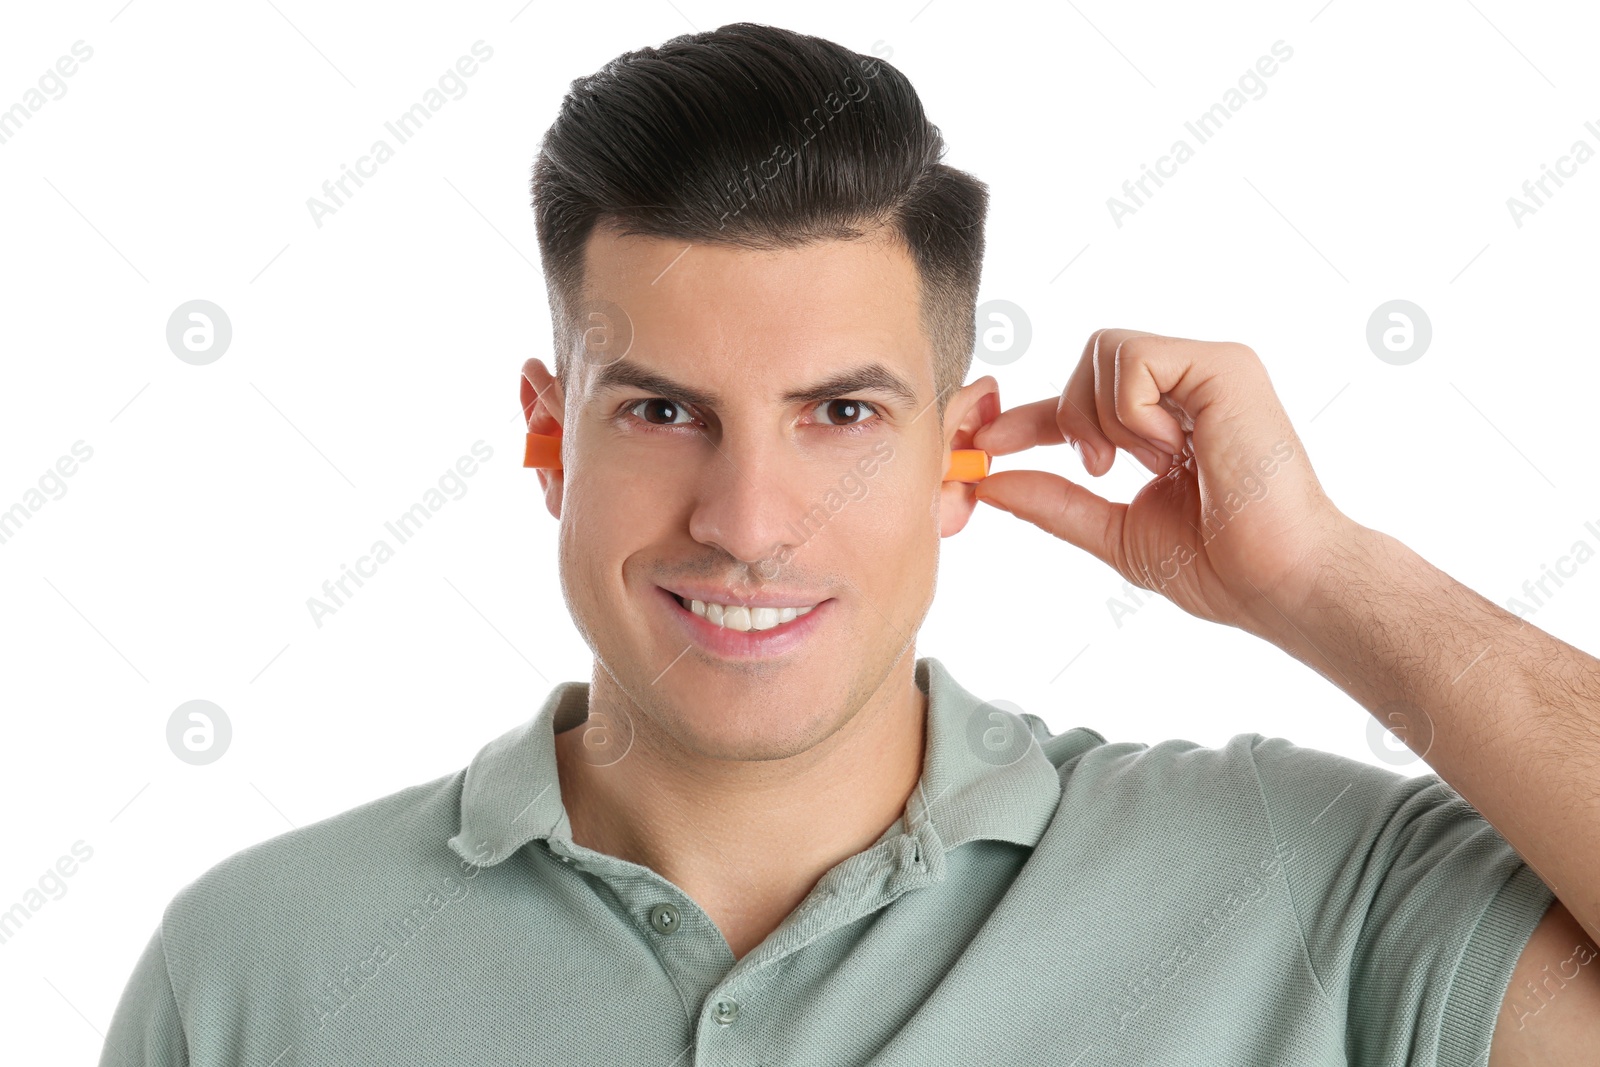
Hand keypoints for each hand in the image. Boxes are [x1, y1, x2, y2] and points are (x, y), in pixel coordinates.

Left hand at [972, 328, 1358, 635]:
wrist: (1276, 582)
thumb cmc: (1218, 566)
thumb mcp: (1114, 530)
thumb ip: (1054, 502)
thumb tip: (988, 482)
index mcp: (1167, 423)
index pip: (1083, 399)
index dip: (1030, 418)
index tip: (986, 447)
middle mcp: (1190, 387)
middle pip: (1088, 360)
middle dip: (1069, 416)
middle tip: (1099, 467)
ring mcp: (1209, 370)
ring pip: (1105, 350)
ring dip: (1105, 417)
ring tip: (1153, 462)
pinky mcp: (1224, 366)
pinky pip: (1133, 358)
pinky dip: (1130, 410)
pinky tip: (1171, 449)